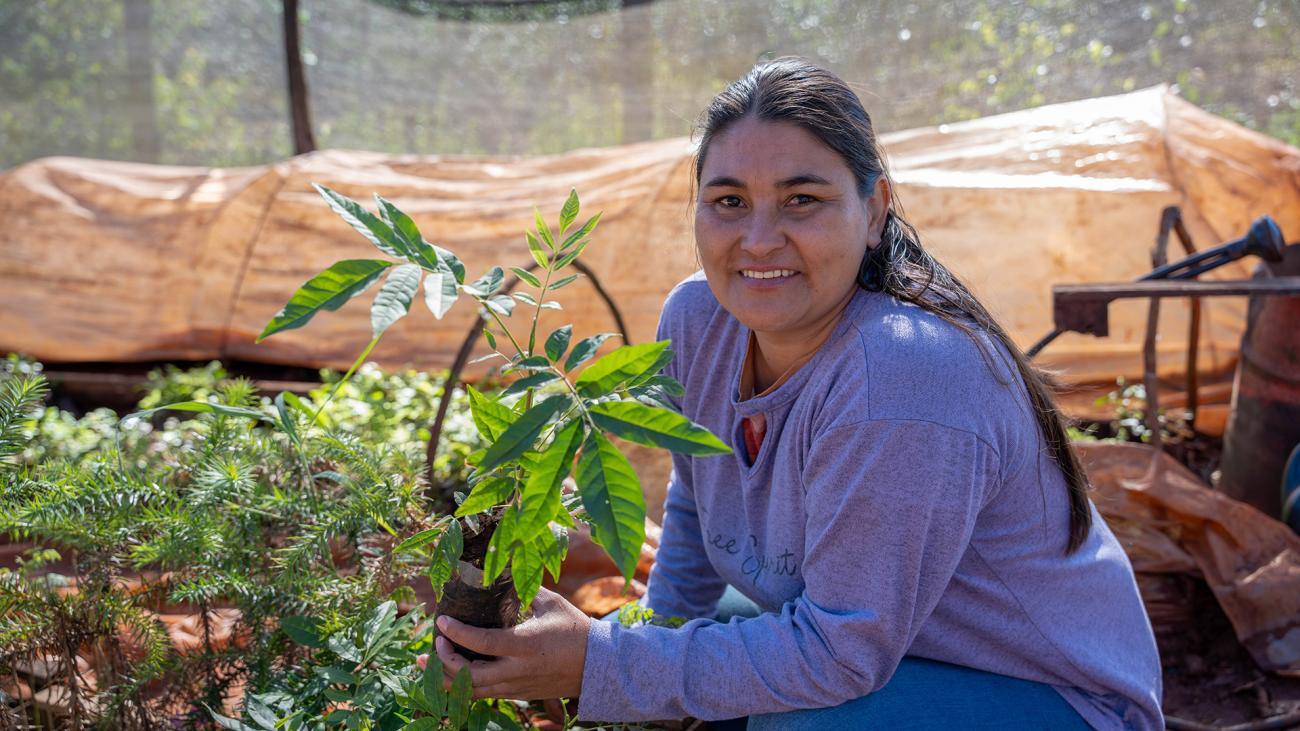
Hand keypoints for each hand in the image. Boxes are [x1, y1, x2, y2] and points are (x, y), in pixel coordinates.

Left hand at [418, 586, 591, 700]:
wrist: (596, 665)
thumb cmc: (574, 630)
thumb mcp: (551, 604)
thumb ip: (525, 590)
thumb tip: (503, 574)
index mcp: (524, 644)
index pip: (480, 642)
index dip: (456, 632)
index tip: (440, 621)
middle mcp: (516, 670)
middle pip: (468, 675)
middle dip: (443, 661)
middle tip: (434, 643)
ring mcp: (516, 686)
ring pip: (472, 690)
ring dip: (447, 678)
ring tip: (428, 663)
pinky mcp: (518, 694)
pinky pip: (484, 695)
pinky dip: (464, 686)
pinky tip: (453, 674)